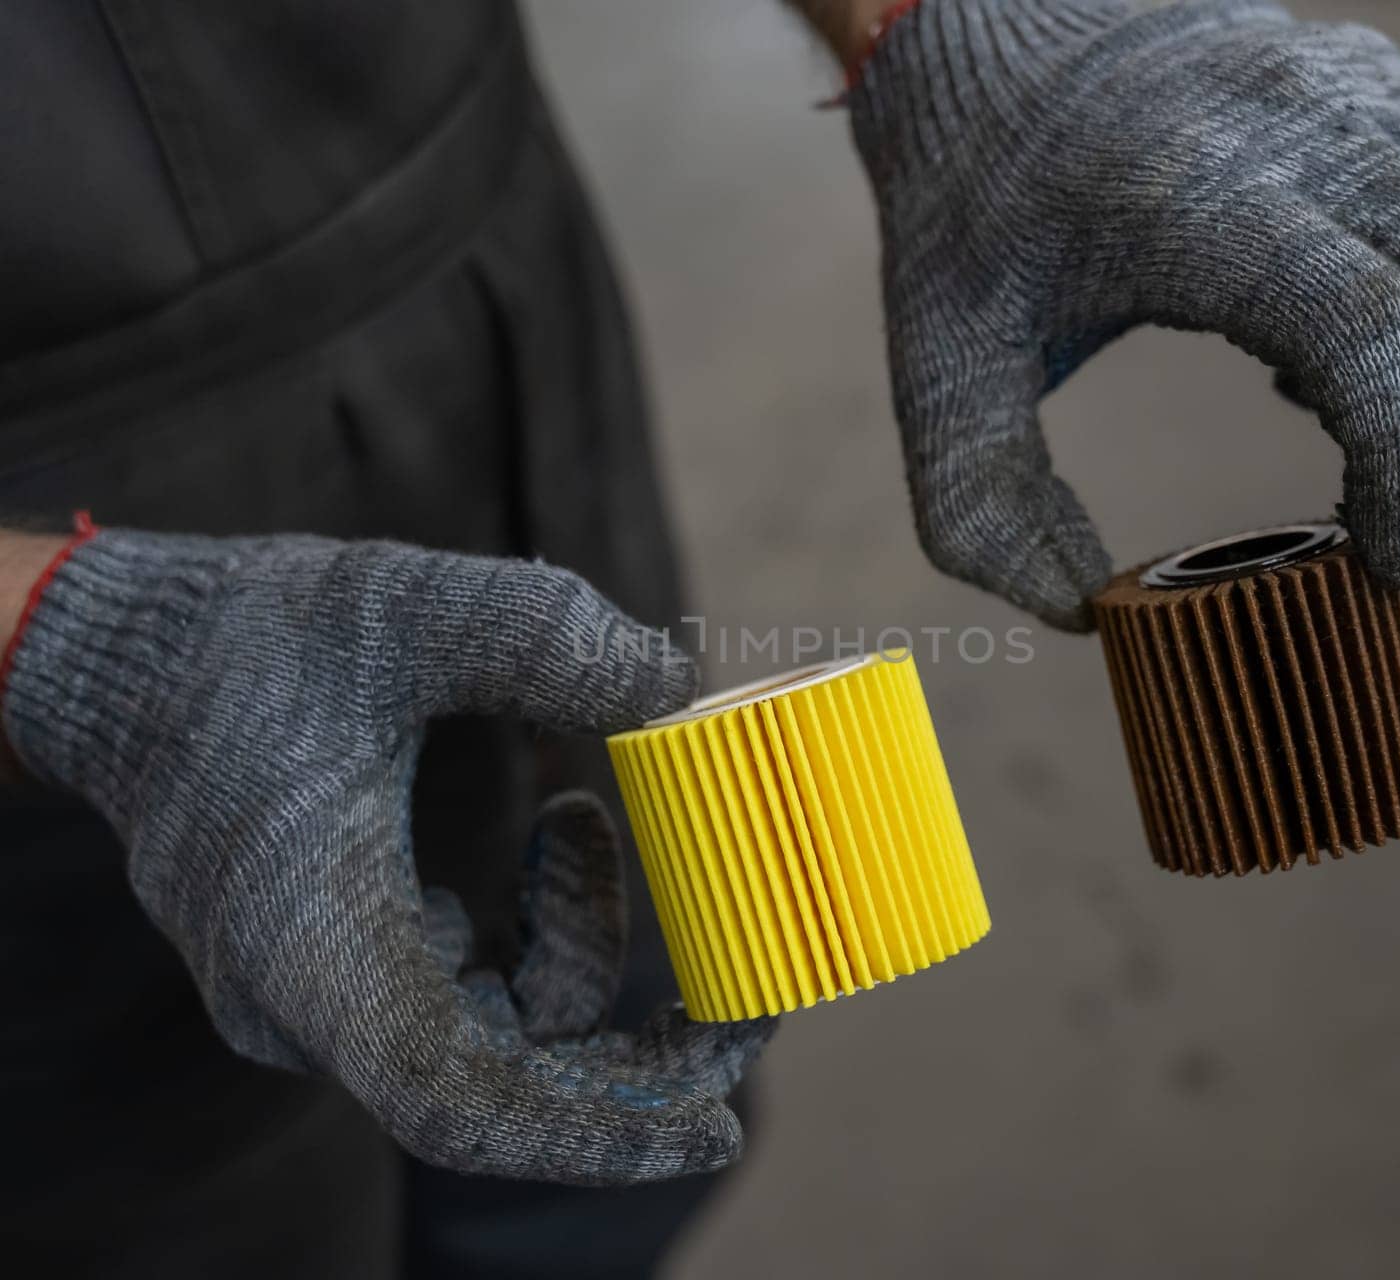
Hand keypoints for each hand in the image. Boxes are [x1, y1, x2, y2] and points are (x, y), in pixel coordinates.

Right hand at [0, 528, 771, 1183]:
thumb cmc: (248, 638)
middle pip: (503, 1092)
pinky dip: (542, 930)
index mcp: (310, 943)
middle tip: (749, 1006)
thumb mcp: (402, 606)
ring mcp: (328, 997)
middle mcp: (313, 1003)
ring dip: (581, 939)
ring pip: (500, 1034)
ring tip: (575, 811)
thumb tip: (678, 681)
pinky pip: (476, 996)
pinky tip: (551, 830)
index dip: (594, 1132)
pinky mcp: (349, 969)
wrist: (133, 665)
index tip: (717, 1121)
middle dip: (639, 1061)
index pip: (459, 1103)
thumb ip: (544, 636)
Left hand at [849, 0, 1399, 627]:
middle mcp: (1289, 121)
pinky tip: (1363, 365)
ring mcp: (1341, 84)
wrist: (979, 34)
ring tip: (1395, 473)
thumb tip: (1084, 613)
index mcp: (1188, 194)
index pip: (1363, 323)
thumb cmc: (960, 206)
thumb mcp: (936, 365)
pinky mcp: (1365, 79)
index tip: (1391, 565)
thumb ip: (979, 508)